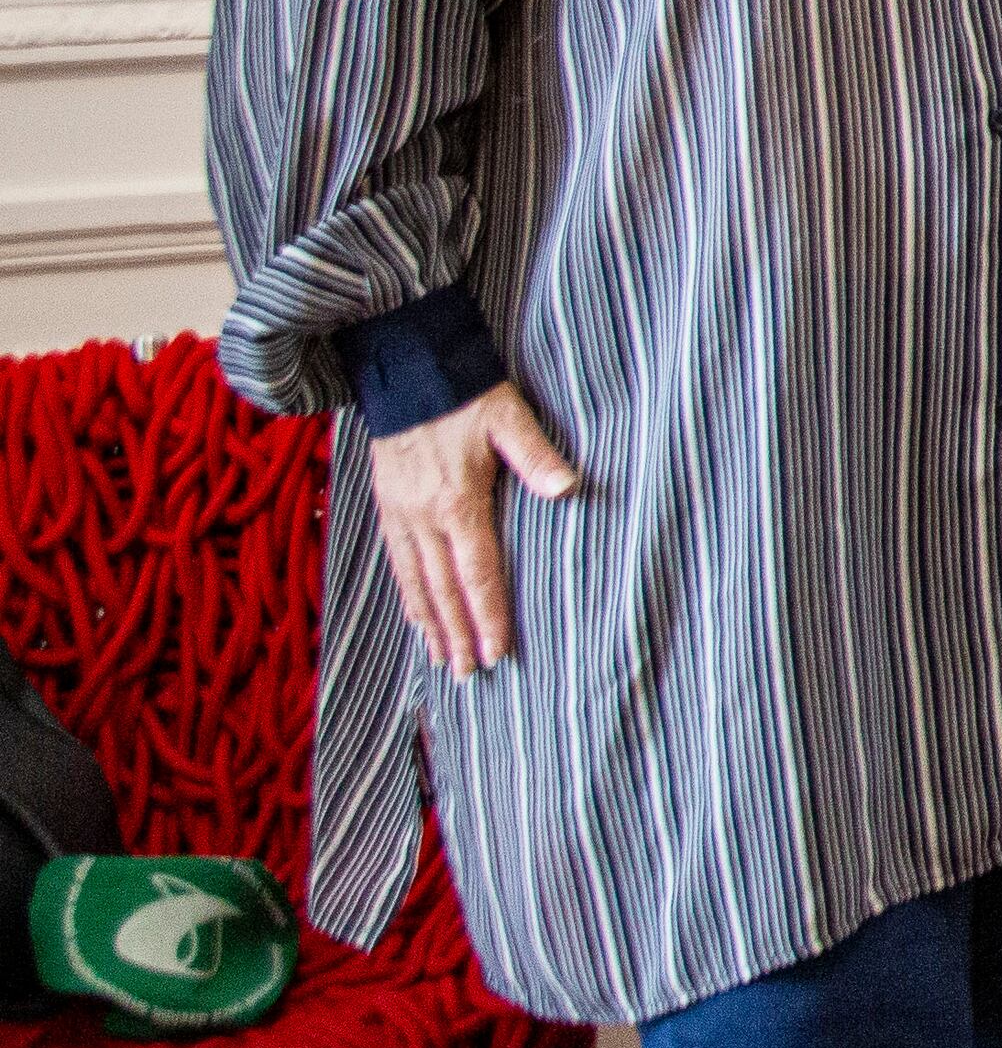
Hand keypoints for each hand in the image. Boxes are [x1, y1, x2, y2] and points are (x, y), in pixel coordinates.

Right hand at [368, 383, 581, 675]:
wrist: (405, 372)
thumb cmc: (465, 394)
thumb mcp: (508, 417)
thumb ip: (536, 455)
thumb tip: (569, 488)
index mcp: (458, 502)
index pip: (477, 573)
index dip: (488, 616)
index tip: (497, 653)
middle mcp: (424, 519)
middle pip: (443, 591)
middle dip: (458, 636)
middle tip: (470, 675)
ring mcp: (400, 516)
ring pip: (416, 584)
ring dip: (430, 626)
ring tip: (442, 661)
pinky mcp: (387, 508)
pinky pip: (397, 564)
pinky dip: (407, 596)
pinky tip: (415, 617)